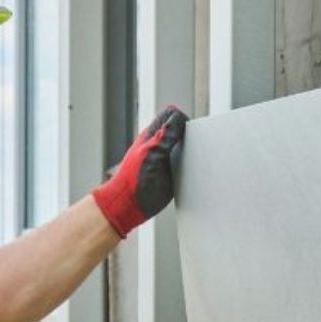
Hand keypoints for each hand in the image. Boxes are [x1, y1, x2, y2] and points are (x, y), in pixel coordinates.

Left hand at [91, 105, 186, 237]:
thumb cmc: (133, 181)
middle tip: (191, 147)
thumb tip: (178, 119)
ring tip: (191, 160)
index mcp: (153, 135)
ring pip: (185, 145)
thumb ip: (165, 137)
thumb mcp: (151, 155)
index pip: (172, 115)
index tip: (188, 134)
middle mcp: (160, 144)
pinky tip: (190, 172)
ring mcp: (166, 158)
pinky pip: (185, 162)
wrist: (128, 206)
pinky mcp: (172, 172)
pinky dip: (191, 164)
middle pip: (181, 128)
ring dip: (192, 150)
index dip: (183, 120)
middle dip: (190, 133)